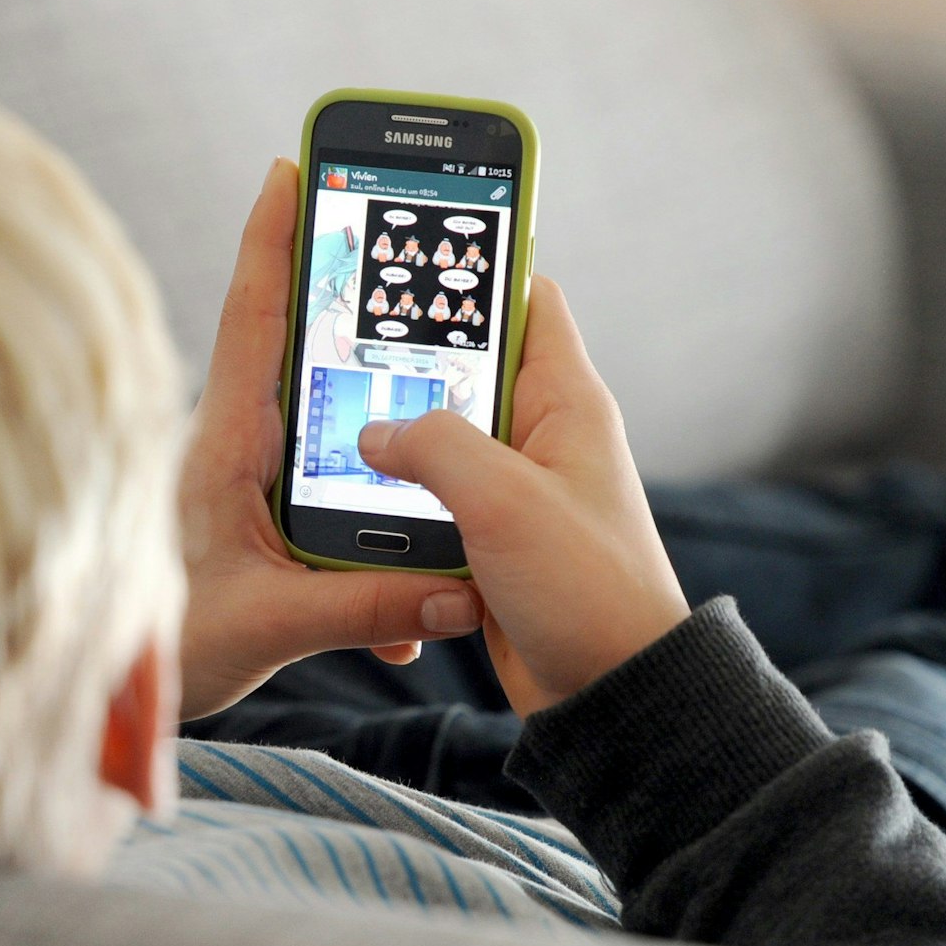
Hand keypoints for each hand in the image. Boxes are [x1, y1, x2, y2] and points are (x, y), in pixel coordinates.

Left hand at [177, 159, 485, 719]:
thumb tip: (455, 590)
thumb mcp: (267, 626)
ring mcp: (250, 482)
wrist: (120, 705)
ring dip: (377, 416)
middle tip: (392, 234)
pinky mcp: (264, 521)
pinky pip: (334, 493)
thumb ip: (358, 607)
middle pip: (297, 346)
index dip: (273, 239)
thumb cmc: (167, 650)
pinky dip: (379, 526)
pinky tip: (412, 603)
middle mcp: (237, 447)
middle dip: (347, 295)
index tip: (292, 164)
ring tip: (435, 398)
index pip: (252, 319)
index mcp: (227, 444)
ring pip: (326, 423)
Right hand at [357, 277, 689, 714]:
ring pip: (442, 438)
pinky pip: (436, 500)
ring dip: (396, 438)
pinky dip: (400, 499)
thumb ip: (433, 445)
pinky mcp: (494, 540)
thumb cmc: (587, 590)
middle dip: (408, 358)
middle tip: (340, 338)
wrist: (613, 695)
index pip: (527, 298)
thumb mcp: (503, 499)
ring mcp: (519, 490)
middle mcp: (545, 435)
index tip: (410, 250)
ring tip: (333, 418)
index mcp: (567, 401)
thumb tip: (373, 433)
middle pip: (468, 367)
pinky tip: (355, 499)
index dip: (475, 267)